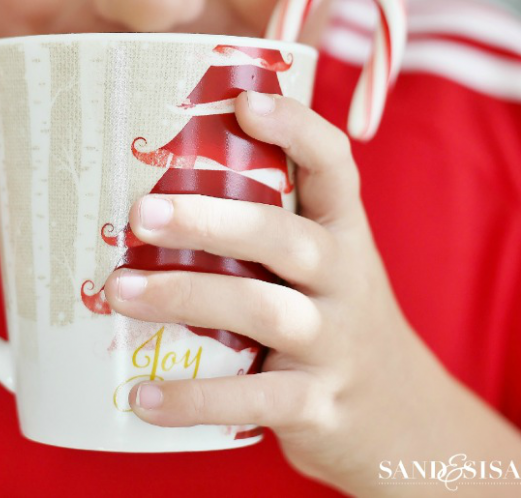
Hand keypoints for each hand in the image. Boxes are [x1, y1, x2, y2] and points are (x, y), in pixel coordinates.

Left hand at [103, 91, 433, 491]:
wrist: (402, 418)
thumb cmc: (332, 314)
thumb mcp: (324, 259)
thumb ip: (267, 220)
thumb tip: (153, 175)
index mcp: (344, 229)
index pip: (334, 164)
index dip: (297, 128)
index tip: (246, 101)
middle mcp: (346, 277)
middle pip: (283, 236)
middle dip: (210, 222)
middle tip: (141, 214)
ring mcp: (335, 342)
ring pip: (263, 311)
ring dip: (185, 298)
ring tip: (118, 292)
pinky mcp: (317, 404)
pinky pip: (253, 400)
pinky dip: (195, 400)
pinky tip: (141, 395)